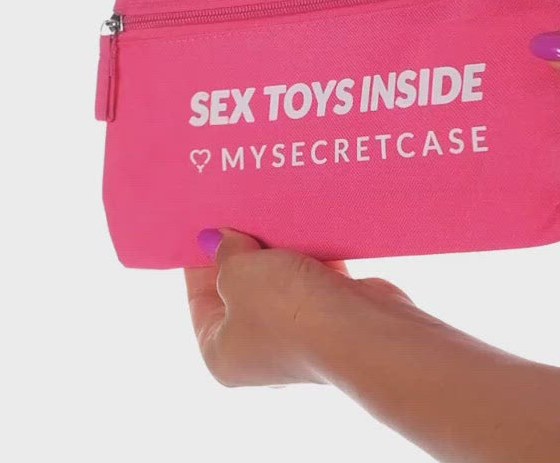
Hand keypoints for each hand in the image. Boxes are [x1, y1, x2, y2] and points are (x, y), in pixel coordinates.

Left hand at [184, 228, 417, 386]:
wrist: (360, 328)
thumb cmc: (285, 309)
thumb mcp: (239, 273)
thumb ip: (225, 252)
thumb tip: (215, 240)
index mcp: (221, 351)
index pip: (199, 299)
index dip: (199, 259)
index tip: (205, 223)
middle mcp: (256, 349)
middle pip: (240, 288)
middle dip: (241, 249)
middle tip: (237, 210)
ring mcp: (296, 334)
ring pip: (278, 280)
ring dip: (277, 248)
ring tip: (268, 209)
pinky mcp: (330, 316)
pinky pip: (311, 277)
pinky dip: (308, 253)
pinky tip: (303, 222)